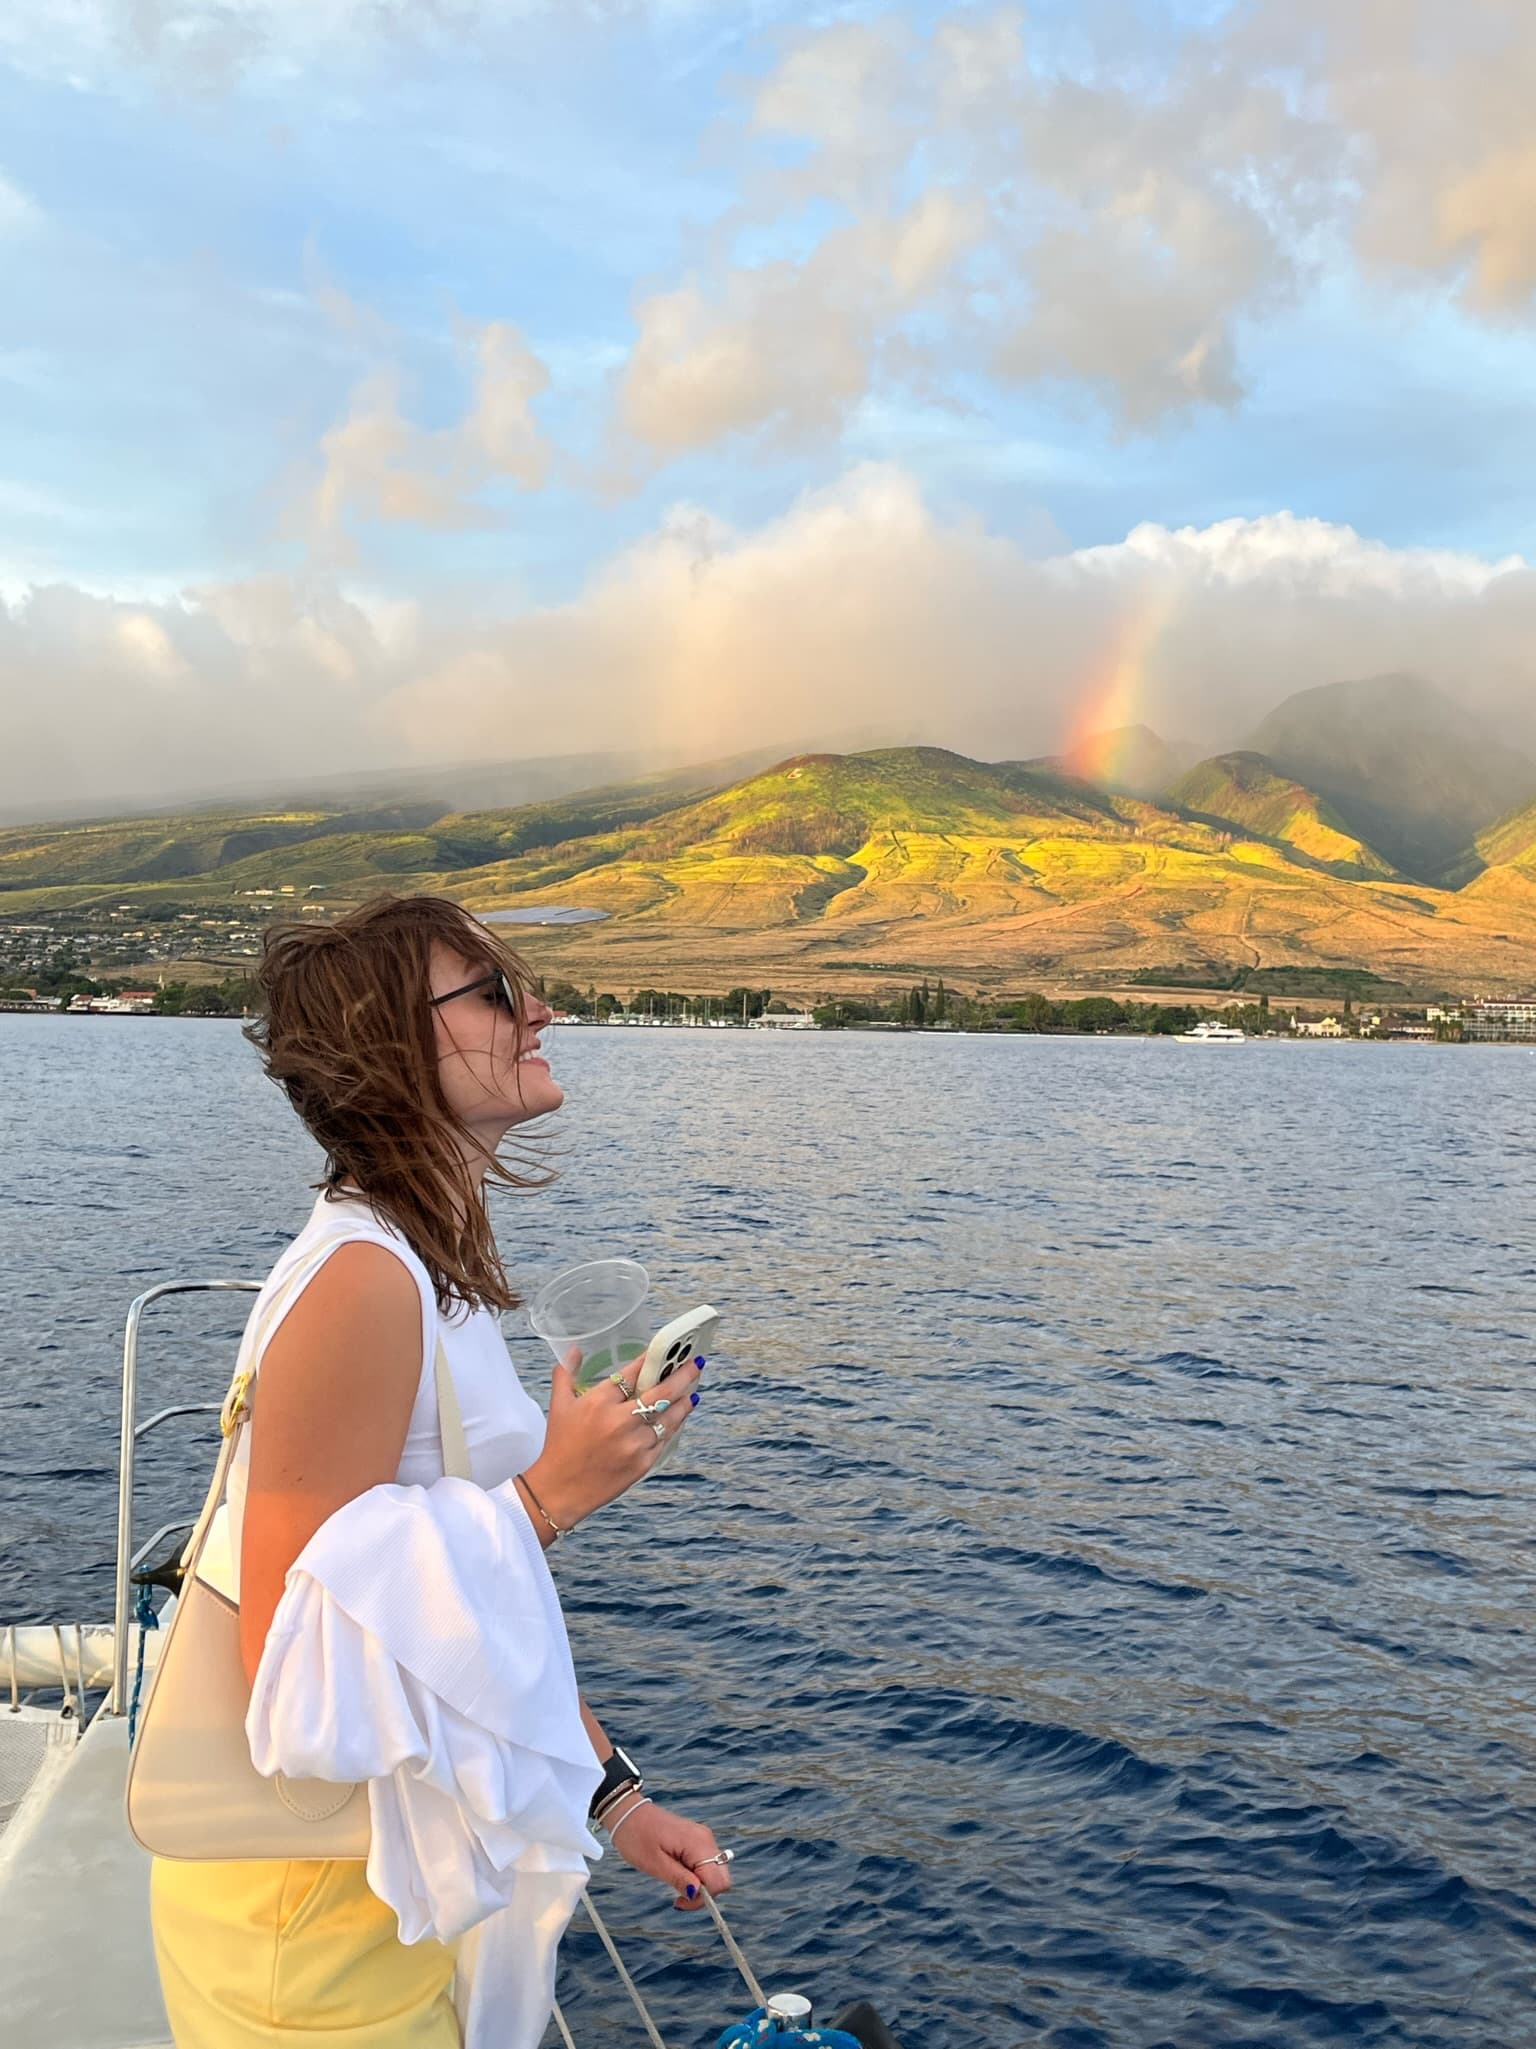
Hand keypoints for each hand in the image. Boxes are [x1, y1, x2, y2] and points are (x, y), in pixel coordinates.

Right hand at [524, 1349, 702, 1529]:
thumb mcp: (559, 1405)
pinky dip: (673, 1426)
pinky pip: (665, 1439)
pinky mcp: (643, 1463)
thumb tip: (574, 1349)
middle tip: (695, 1363)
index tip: (664, 1351)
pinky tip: (678, 1417)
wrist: (560, 1489)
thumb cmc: (559, 1445)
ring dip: (684, 1402)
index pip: (634, 1372)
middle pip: (661, 1391)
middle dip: (683, 1374)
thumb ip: (566, 1373)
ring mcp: (634, 1443)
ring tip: (692, 1391)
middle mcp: (619, 1420)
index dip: (651, 1360)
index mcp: (599, 1401)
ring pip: (669, 1416)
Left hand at [605, 1796, 732, 1909]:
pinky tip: (677, 1873)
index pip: (719, 1881)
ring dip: (699, 1885)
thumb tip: (697, 1893)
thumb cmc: (636, 1837)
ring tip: (674, 1882)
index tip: (680, 1900)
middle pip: (721, 1877)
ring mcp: (702, 1839)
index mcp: (698, 1843)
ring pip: (714, 1872)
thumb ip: (679, 1878)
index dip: (704, 1898)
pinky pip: (705, 1864)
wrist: (628, 1813)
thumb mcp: (654, 1863)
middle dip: (704, 1893)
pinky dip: (695, 1876)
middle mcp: (706, 1839)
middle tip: (679, 1896)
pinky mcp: (696, 1840)